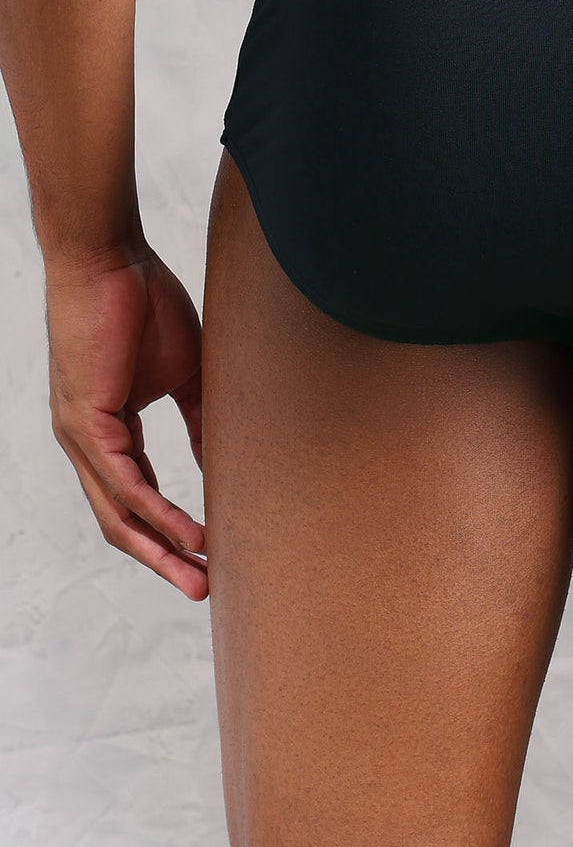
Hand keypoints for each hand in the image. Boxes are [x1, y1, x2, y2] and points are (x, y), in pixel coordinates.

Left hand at [45, 246, 207, 599]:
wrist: (110, 258)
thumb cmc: (143, 302)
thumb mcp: (185, 373)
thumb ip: (200, 419)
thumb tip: (219, 459)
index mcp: (108, 431)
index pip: (137, 497)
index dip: (172, 531)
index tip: (213, 553)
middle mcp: (86, 442)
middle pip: (122, 521)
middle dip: (165, 560)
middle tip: (205, 589)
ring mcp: (79, 435)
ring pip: (118, 513)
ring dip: (161, 549)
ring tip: (200, 575)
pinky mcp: (84, 422)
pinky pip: (123, 481)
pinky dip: (155, 512)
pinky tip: (186, 533)